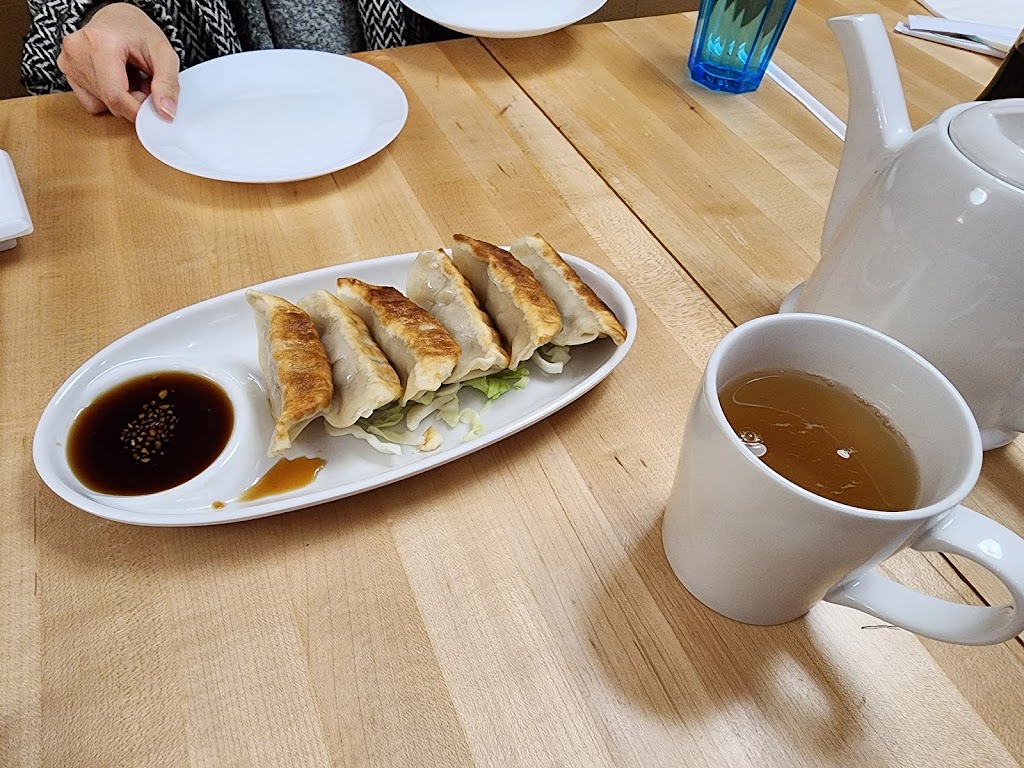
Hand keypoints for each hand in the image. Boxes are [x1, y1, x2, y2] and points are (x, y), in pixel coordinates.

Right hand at [57, 3, 179, 122]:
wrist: (116, 18)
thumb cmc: (139, 32)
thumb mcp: (164, 53)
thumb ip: (168, 83)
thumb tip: (165, 113)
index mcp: (100, 43)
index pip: (116, 96)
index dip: (139, 111)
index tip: (155, 110)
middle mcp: (77, 51)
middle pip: (110, 101)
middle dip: (133, 102)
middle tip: (144, 84)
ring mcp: (68, 61)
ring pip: (103, 104)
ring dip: (122, 99)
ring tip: (129, 76)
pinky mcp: (66, 70)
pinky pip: (92, 102)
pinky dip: (108, 98)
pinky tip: (115, 79)